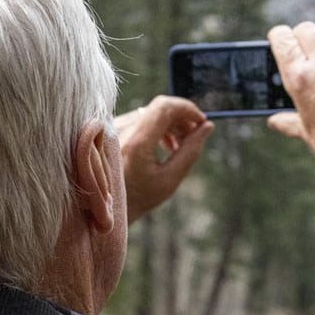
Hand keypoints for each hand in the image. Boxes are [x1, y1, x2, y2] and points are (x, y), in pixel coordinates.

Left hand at [115, 96, 213, 222]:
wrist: (107, 207)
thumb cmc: (140, 197)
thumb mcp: (171, 179)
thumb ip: (191, 151)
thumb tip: (208, 126)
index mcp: (136, 143)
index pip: (165, 108)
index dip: (187, 109)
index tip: (201, 121)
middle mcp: (122, 130)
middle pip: (159, 108)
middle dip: (182, 117)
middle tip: (195, 135)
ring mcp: (114, 127)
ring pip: (151, 112)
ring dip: (171, 123)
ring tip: (179, 145)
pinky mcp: (112, 128)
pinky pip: (140, 118)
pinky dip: (157, 127)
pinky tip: (165, 145)